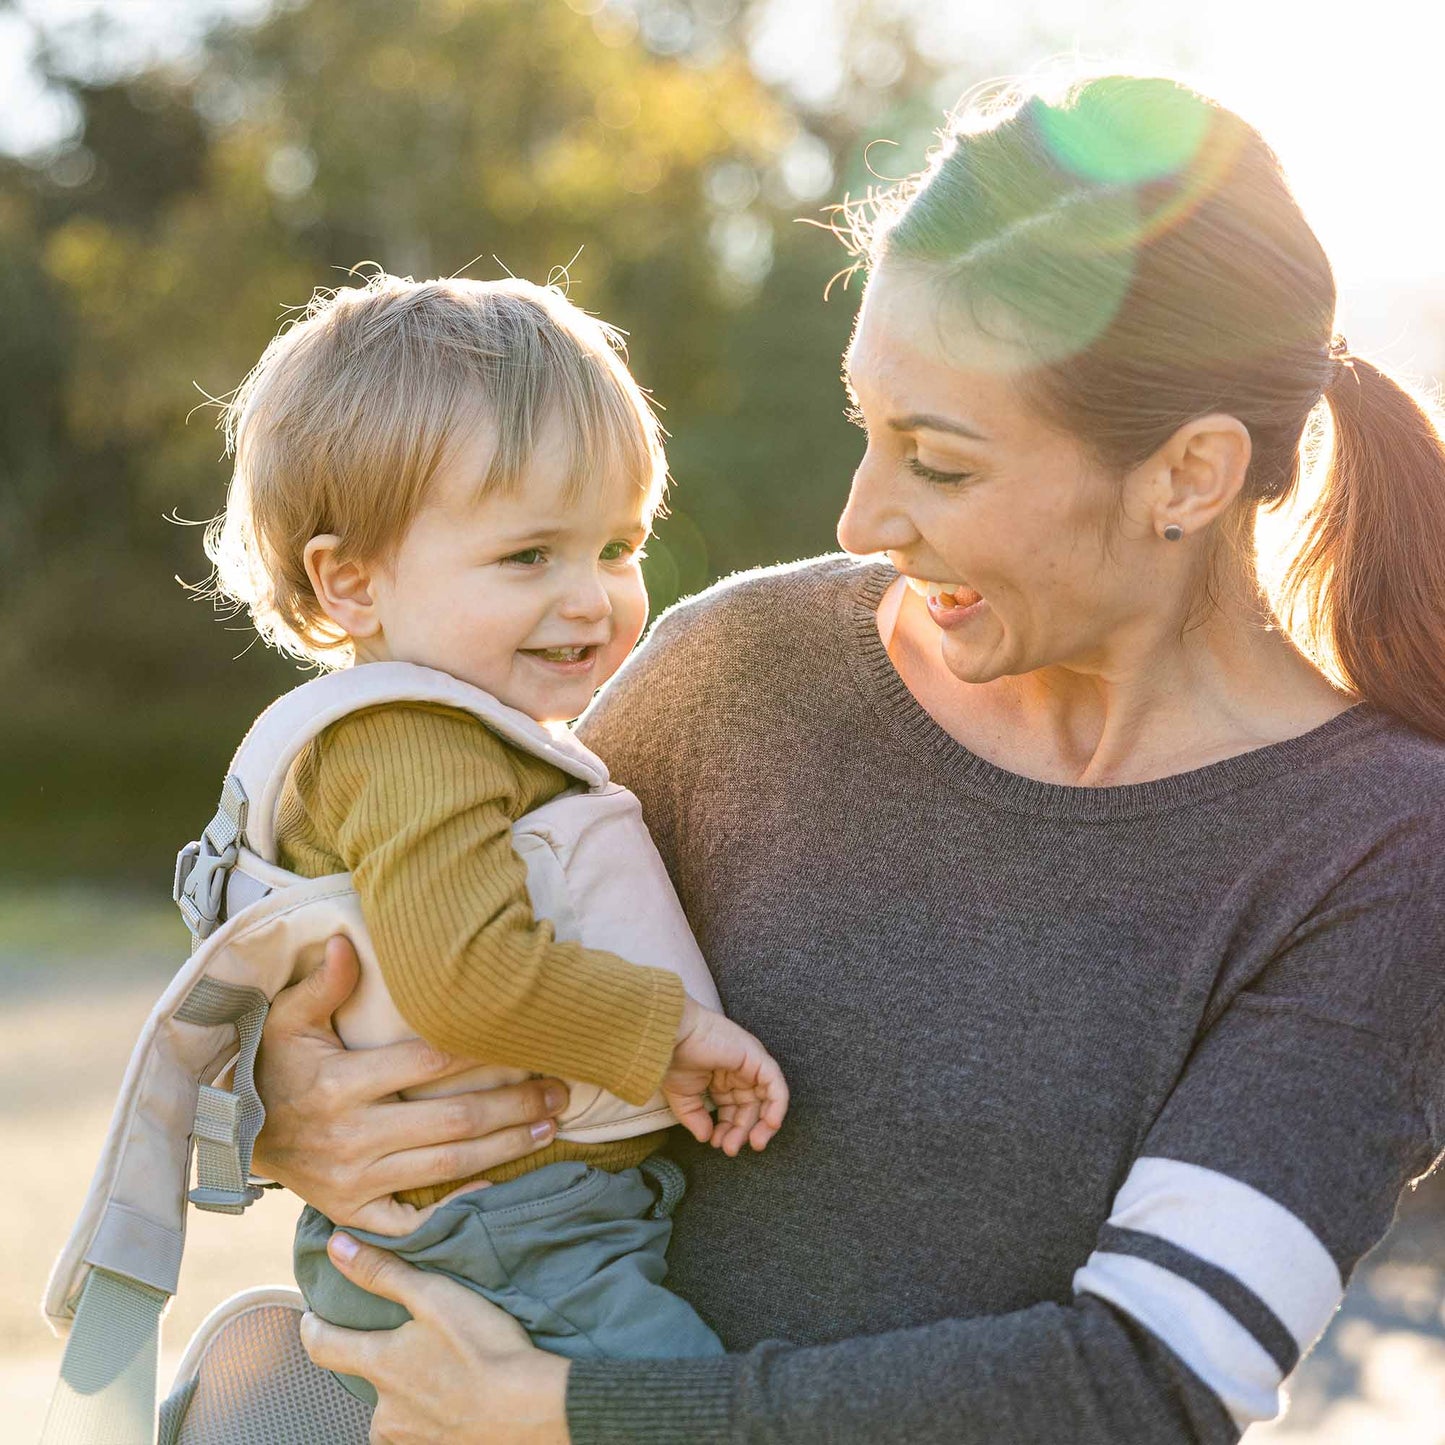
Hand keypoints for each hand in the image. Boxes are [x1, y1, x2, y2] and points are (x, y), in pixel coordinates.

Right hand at [252, 936, 569, 1233]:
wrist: (232, 1136)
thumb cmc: (273, 1067)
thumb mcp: (286, 1020)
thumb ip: (323, 984)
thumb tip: (346, 941)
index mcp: (342, 1084)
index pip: (430, 1063)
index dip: (484, 1052)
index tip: (525, 1042)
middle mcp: (353, 1136)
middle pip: (454, 1119)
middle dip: (515, 1105)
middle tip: (561, 1091)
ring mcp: (354, 1182)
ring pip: (448, 1164)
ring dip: (506, 1147)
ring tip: (549, 1127)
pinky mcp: (353, 1213)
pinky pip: (413, 1220)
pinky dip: (455, 1208)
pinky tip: (498, 1188)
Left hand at [301, 1232, 570, 1444]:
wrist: (530, 1409)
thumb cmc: (483, 1348)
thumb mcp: (434, 1296)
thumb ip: (383, 1273)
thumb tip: (337, 1247)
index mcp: (380, 1365)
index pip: (324, 1347)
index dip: (313, 1330)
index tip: (312, 1319)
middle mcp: (384, 1411)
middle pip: (367, 1383)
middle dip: (382, 1365)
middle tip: (411, 1346)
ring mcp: (409, 1439)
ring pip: (394, 1413)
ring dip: (408, 1396)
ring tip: (441, 1376)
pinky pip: (419, 1435)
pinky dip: (430, 1419)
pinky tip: (456, 1404)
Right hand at [663, 998, 788, 1155]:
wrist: (672, 1037)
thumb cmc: (674, 1059)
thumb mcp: (683, 1097)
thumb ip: (695, 1118)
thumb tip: (706, 1138)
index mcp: (721, 1078)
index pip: (734, 1109)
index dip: (728, 1129)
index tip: (716, 1143)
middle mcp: (739, 1072)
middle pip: (751, 1107)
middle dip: (742, 1131)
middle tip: (730, 1148)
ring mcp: (750, 1064)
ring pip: (767, 1099)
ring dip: (763, 1124)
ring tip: (752, 1143)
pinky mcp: (757, 1058)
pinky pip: (776, 1086)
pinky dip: (777, 1106)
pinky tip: (770, 1125)